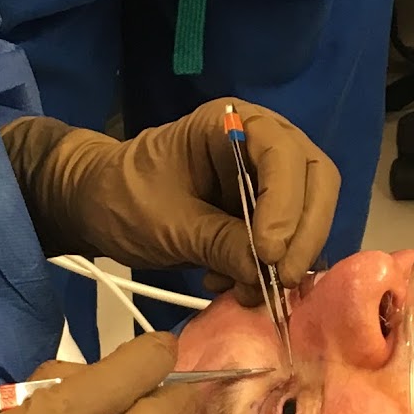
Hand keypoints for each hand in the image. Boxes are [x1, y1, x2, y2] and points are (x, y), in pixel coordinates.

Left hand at [2, 101, 339, 303]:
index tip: (269, 252)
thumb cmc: (123, 198)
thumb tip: (266, 271)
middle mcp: (262, 143)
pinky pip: (290, 241)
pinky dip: (271, 270)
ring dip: (288, 258)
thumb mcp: (167, 224)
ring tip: (246, 290)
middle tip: (282, 281)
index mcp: (232, 124)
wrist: (97, 208)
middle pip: (315, 181)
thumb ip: (218, 242)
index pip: (284, 154)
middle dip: (303, 234)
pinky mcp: (266, 214)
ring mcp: (269, 179)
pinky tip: (235, 286)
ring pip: (310, 214)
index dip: (286, 204)